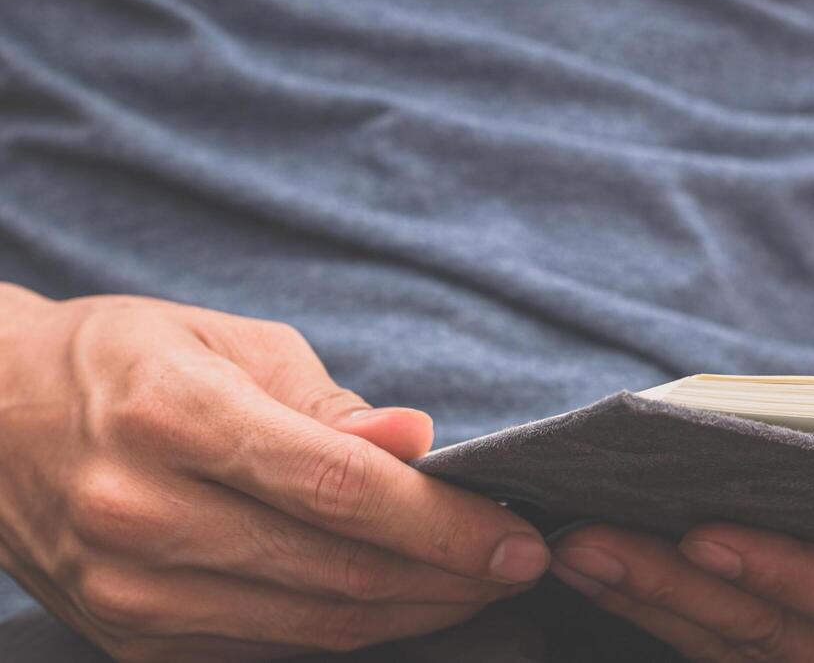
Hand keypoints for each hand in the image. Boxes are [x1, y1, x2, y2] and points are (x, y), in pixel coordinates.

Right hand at [0, 285, 549, 660]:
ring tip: (478, 583)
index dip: (444, 521)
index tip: (519, 533)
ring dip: (414, 610)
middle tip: (522, 562)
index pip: (341, 489)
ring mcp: (130, 592)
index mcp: (176, 419)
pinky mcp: (129, 639)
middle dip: (451, 575)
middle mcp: (144, 515)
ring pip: (313, 623)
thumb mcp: (229, 343)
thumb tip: (418, 442)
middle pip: (338, 569)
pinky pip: (268, 648)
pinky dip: (348, 627)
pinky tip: (401, 600)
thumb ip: (329, 405)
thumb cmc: (128, 361)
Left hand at [549, 522, 813, 661]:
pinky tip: (613, 563)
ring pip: (748, 647)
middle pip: (788, 641)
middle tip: (585, 533)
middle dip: (684, 593)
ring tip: (572, 542)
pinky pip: (741, 641)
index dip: (803, 583)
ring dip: (656, 599)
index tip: (710, 530)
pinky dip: (675, 606)